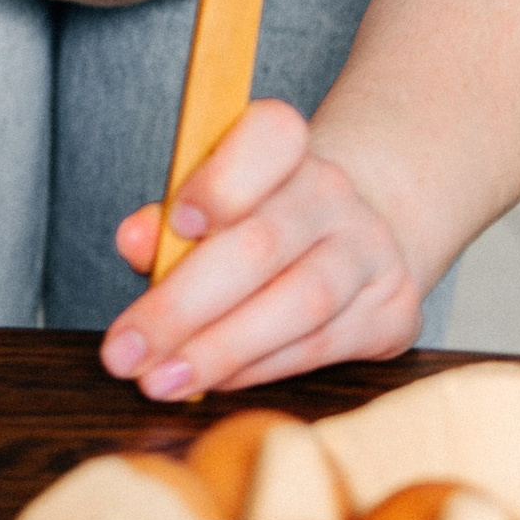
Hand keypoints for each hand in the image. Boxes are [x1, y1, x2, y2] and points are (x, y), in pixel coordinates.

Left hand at [101, 101, 426, 400]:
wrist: (356, 240)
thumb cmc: (259, 221)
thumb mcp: (209, 205)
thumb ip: (167, 223)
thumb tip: (134, 240)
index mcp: (285, 148)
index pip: (270, 138)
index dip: (222, 181)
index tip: (177, 223)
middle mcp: (333, 193)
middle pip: (262, 244)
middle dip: (183, 306)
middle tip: (127, 353)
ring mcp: (370, 251)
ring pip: (298, 303)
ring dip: (220, 351)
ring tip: (161, 380)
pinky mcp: (392, 311)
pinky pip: (319, 346)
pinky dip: (258, 370)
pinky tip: (215, 381)